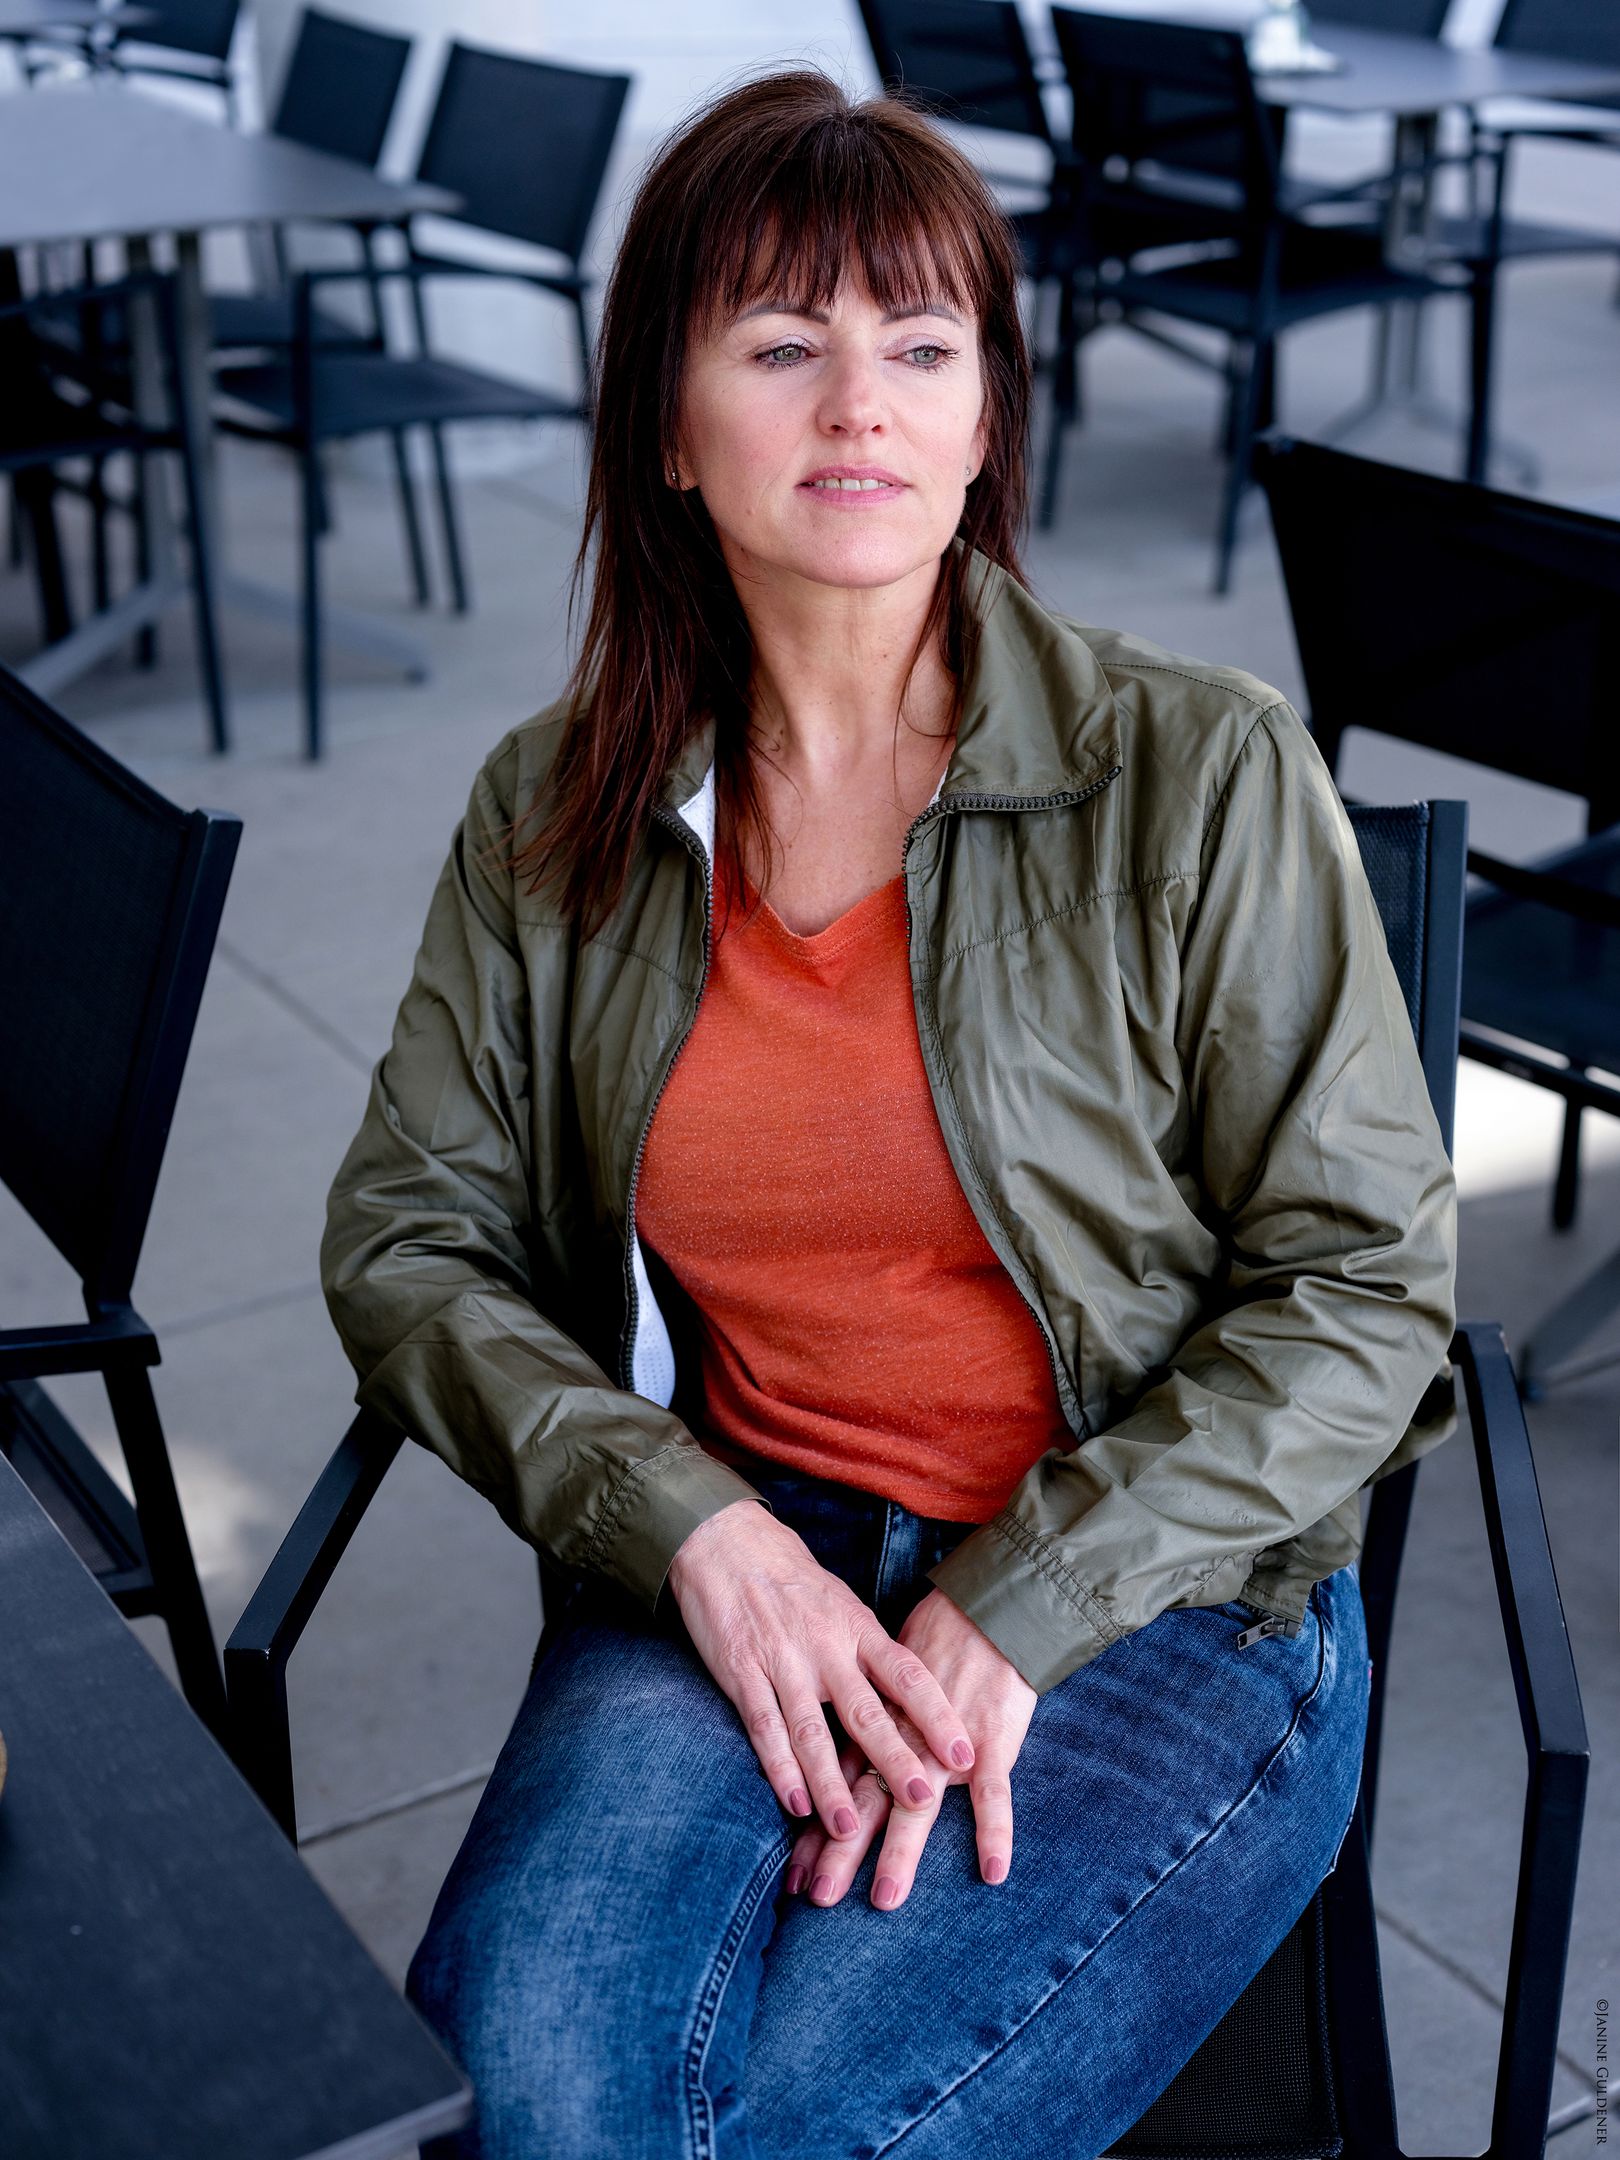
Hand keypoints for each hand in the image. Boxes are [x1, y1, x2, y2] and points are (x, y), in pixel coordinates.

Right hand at [666, 1500, 978, 1846]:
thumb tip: (910, 1701)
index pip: (908, 1675)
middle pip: (866, 1712)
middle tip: (922, 1800)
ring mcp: (782, 1661)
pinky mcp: (741, 1672)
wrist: (726, 1542)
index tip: (965, 1754)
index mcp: (858, 1628)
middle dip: (895, 1759)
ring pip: (812, 1732)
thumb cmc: (793, 1579)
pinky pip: (765, 1727)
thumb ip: (870, 1653)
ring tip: (851, 1828)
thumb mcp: (843, 1606)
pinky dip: (779, 1769)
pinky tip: (795, 1803)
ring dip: (832, 1784)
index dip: (937, 1716)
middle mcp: (825, 1647)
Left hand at [782, 1587, 1036, 1909]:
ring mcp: (946, 1745)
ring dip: (900, 1850)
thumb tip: (828, 1764)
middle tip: (819, 1898)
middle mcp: (902, 1739)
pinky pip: (994, 1793)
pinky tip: (992, 1871)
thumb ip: (859, 1725)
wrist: (986, 1610)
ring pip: (918, 1804)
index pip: (837, 1787)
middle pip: (866, 1801)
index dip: (816, 1832)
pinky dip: (994, 1831)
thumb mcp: (883, 1681)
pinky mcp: (992, 1741)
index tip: (794, 1877)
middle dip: (841, 1851)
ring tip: (885, 1896)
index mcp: (874, 1725)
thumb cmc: (933, 1644)